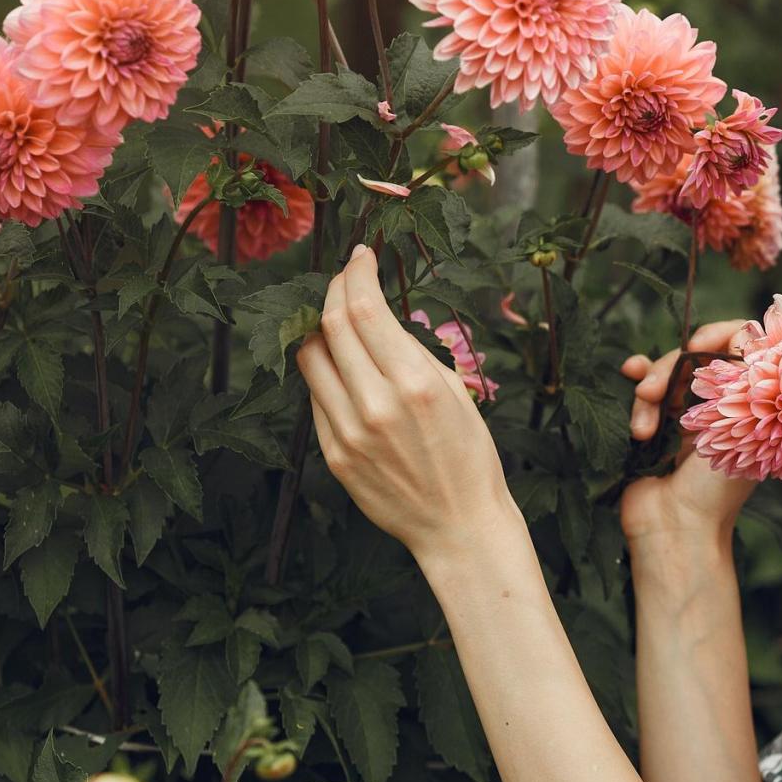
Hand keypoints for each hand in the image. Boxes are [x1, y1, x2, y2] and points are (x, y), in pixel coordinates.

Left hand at [295, 244, 518, 563]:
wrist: (459, 525)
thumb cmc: (470, 458)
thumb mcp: (455, 394)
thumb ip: (412, 354)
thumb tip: (378, 317)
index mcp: (413, 384)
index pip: (363, 309)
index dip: (355, 273)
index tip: (360, 256)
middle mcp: (374, 405)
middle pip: (329, 326)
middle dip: (333, 290)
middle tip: (345, 277)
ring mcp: (348, 432)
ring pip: (310, 359)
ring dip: (319, 329)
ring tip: (336, 320)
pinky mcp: (334, 455)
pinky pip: (317, 398)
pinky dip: (326, 373)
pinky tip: (345, 370)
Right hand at [618, 319, 758, 542]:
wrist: (676, 530)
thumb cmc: (717, 489)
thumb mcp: (743, 431)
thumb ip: (747, 381)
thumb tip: (752, 332)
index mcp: (750, 404)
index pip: (746, 346)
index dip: (723, 335)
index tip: (702, 345)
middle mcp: (721, 403)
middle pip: (699, 354)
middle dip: (674, 367)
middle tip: (658, 393)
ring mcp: (686, 412)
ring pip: (667, 370)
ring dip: (650, 390)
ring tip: (642, 429)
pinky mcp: (655, 422)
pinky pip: (645, 385)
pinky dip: (638, 377)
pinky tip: (629, 371)